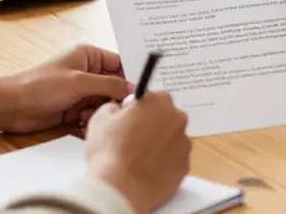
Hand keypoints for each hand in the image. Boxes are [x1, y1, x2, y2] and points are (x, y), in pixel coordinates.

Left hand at [1, 45, 132, 133]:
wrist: (12, 106)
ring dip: (102, 111)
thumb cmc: (41, 85)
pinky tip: (80, 122)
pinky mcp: (75, 108)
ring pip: (105, 102)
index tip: (145, 89)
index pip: (120, 62)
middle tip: (119, 108)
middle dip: (117, 97)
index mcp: (89, 55)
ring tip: (88, 114)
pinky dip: (91, 120)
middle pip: (115, 85)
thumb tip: (134, 90)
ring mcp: (81, 91)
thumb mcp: (79, 82)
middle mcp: (88, 71)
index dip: (132, 75)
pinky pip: (93, 114)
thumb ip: (110, 85)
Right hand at [85, 91, 190, 213]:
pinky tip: (146, 170)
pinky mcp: (184, 168)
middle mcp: (177, 119)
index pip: (151, 98)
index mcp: (159, 102)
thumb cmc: (110, 150)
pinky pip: (174, 160)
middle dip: (151, 125)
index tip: (128, 119)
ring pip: (171, 139)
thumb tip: (118, 110)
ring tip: (137, 158)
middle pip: (164, 117)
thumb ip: (114, 107)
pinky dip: (163, 163)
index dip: (137, 108)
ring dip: (158, 144)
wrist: (120, 188)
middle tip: (131, 139)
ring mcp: (184, 144)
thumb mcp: (101, 118)